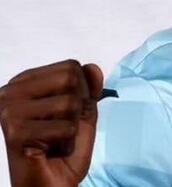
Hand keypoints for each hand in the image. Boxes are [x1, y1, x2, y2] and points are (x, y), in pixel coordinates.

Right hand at [0, 60, 103, 186]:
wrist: (50, 185)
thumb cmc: (62, 149)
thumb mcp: (82, 113)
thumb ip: (89, 89)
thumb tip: (92, 67)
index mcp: (24, 83)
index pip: (70, 67)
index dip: (81, 90)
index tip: (68, 112)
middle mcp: (10, 92)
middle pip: (69, 78)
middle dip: (78, 106)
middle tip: (62, 127)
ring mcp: (9, 111)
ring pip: (68, 103)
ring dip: (72, 126)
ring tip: (56, 139)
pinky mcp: (14, 132)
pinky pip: (65, 127)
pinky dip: (67, 141)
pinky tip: (50, 150)